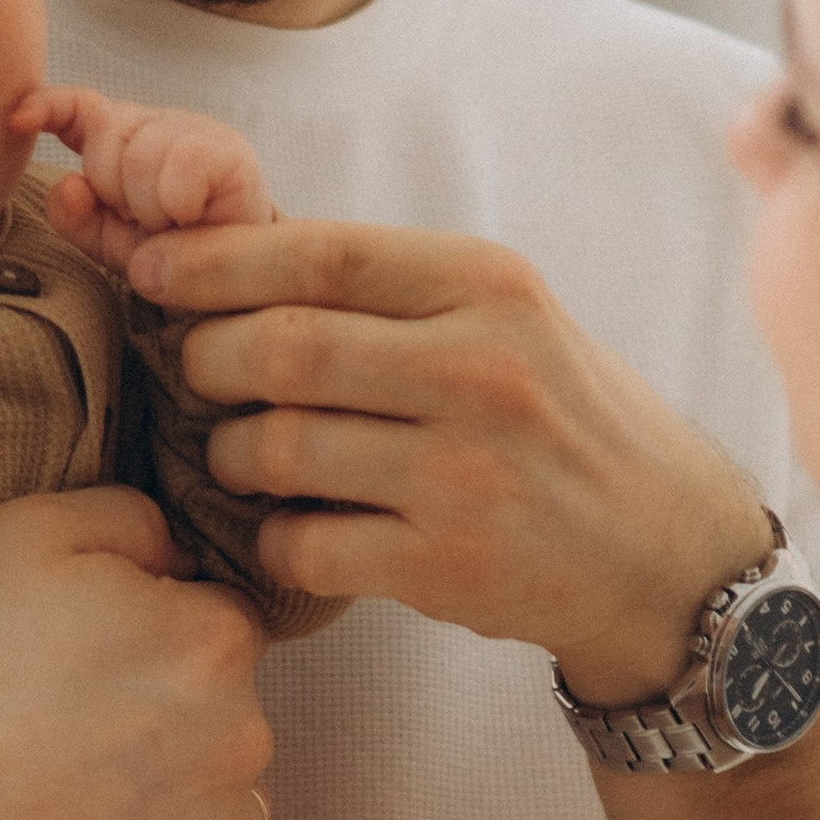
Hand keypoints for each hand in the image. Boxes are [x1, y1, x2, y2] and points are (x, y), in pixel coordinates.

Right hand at [0, 487, 285, 819]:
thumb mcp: (20, 535)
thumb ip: (127, 519)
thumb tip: (178, 550)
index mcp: (214, 638)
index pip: (216, 623)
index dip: (151, 634)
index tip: (86, 661)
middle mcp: (245, 736)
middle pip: (228, 717)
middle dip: (168, 722)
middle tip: (67, 739)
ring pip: (232, 814)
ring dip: (184, 817)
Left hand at [21, 84, 274, 277]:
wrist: (240, 290)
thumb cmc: (177, 262)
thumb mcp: (112, 244)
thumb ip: (76, 217)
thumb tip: (68, 184)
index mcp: (129, 138)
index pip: (81, 107)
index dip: (49, 107)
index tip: (18, 120)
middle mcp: (162, 124)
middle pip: (106, 134)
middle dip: (116, 190)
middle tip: (148, 222)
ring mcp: (198, 131)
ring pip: (140, 155)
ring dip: (150, 207)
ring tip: (174, 226)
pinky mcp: (231, 151)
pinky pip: (179, 167)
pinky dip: (178, 204)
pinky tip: (194, 217)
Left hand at [122, 219, 765, 699]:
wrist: (667, 556)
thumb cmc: (562, 424)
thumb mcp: (507, 322)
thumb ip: (391, 291)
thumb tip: (226, 252)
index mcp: (491, 287)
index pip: (318, 256)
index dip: (213, 262)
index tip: (152, 269)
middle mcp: (484, 372)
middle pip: (282, 351)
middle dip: (207, 359)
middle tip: (194, 371)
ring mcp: (466, 475)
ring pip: (280, 450)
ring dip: (233, 453)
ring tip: (242, 454)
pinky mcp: (448, 567)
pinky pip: (303, 544)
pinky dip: (274, 538)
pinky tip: (293, 529)